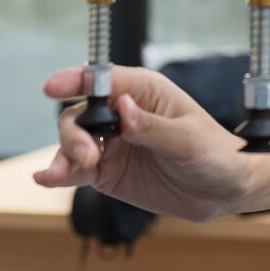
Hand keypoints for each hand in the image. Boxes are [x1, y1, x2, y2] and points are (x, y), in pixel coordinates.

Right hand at [32, 66, 252, 221]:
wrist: (224, 190)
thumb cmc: (215, 154)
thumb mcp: (187, 141)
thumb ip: (151, 127)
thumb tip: (121, 106)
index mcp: (144, 92)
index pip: (102, 79)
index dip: (74, 80)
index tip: (52, 87)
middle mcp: (123, 113)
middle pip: (80, 112)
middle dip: (73, 132)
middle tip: (86, 156)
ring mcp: (113, 142)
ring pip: (73, 141)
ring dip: (64, 155)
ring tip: (61, 174)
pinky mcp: (107, 170)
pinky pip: (76, 170)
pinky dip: (58, 173)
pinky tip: (45, 178)